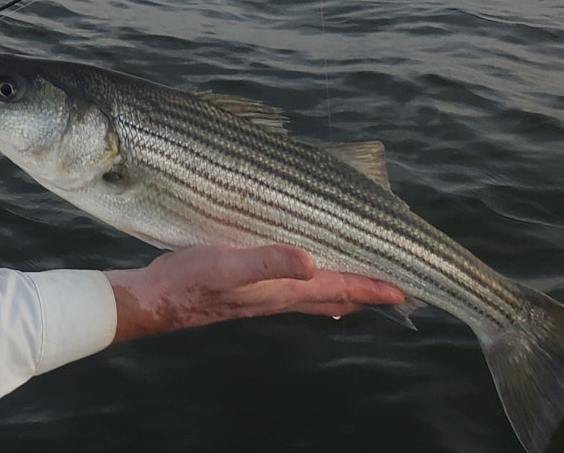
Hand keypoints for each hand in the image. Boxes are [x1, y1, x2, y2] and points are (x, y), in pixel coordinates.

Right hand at [104, 245, 405, 341]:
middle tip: (397, 289)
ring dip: (345, 290)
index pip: (339, 289)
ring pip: (318, 296)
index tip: (407, 291)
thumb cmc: (191, 281)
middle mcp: (281, 297)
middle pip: (335, 297)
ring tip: (366, 286)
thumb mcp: (229, 265)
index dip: (373, 289)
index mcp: (284, 290)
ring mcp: (266, 296)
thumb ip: (270, 262)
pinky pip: (297, 290)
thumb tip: (313, 263)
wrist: (156, 300)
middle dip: (367, 293)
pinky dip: (318, 286)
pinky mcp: (251, 289)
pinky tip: (313, 278)